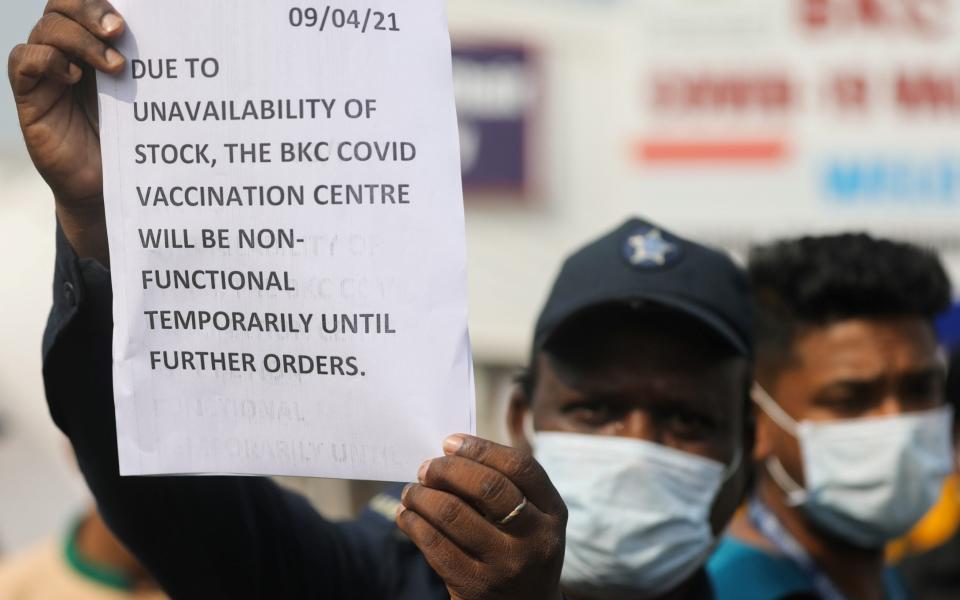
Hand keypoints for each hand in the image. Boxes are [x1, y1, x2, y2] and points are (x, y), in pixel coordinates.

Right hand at [8, 0, 125, 262]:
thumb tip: (181, 34)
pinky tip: (71, 75)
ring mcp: (47, 72)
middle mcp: (69, 51)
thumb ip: (150, 67)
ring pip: (48, 30)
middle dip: (90, 9)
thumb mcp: (144, 100)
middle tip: (119, 29)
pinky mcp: (30, 96)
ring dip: (80, 40)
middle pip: (63, 6)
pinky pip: (24, 61)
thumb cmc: (132, 141)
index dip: (102, 0)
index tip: (134, 15)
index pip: (89, 2)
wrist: (109, 187)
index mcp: (97, 43)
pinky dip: (47, 60)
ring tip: (115, 66)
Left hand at [397, 434, 566, 599]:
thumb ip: (505, 487)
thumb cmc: (520, 549)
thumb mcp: (532, 520)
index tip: (450, 443)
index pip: (519, 467)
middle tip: (426, 468)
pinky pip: (433, 544)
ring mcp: (505, 565)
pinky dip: (413, 522)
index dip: (481, 449)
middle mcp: (535, 539)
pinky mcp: (473, 586)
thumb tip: (449, 454)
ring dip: (422, 495)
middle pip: (487, 487)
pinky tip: (406, 515)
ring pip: (452, 513)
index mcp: (553, 513)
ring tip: (412, 491)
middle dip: (447, 470)